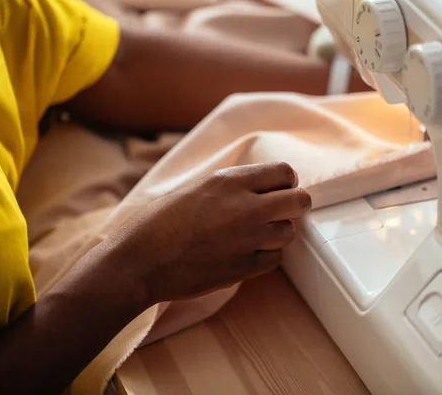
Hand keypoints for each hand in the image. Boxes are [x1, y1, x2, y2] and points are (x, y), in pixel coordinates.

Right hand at [110, 162, 311, 303]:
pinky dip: (266, 256)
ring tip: (257, 234)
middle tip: (283, 211)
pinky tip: (248, 253)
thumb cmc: (159, 222)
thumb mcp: (196, 188)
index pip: (285, 173)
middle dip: (295, 205)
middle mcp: (246, 208)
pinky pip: (274, 259)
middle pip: (299, 201)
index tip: (279, 189)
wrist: (141, 260)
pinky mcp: (244, 268)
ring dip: (278, 233)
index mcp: (230, 182)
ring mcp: (248, 240)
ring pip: (289, 233)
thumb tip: (259, 186)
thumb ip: (231, 186)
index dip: (286, 182)